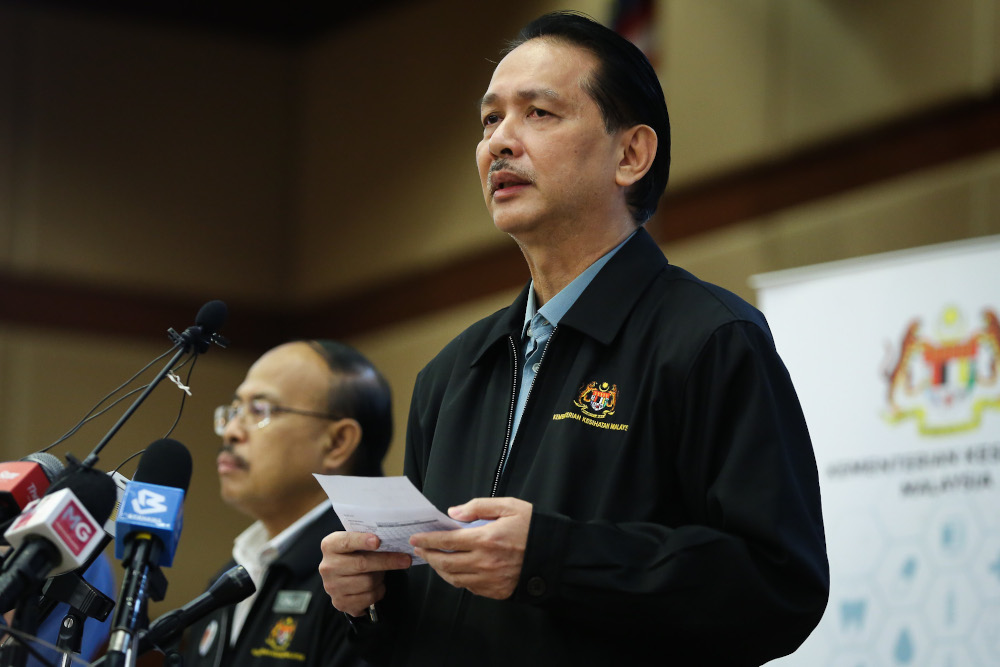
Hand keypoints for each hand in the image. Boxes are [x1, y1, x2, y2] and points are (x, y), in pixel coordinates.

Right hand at [319, 531, 411, 616]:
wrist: (343, 577)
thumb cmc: (355, 555)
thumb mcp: (357, 543)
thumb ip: (369, 540)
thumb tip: (394, 542)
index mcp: (330, 545)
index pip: (346, 542)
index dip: (362, 541)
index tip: (377, 541)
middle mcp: (327, 566)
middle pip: (362, 564)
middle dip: (387, 561)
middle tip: (406, 559)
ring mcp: (332, 586)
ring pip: (368, 582)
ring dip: (381, 578)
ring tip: (381, 573)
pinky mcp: (340, 602)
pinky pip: (368, 598)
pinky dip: (378, 591)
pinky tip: (376, 586)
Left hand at [410, 497, 531, 599]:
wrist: (557, 556)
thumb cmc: (534, 528)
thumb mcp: (509, 506)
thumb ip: (479, 507)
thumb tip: (454, 513)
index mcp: (485, 539)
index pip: (447, 541)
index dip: (428, 540)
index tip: (417, 538)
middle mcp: (484, 562)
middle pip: (445, 563)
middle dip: (429, 556)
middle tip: (420, 550)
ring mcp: (489, 580)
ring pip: (454, 579)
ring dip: (440, 570)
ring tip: (434, 560)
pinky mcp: (496, 592)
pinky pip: (469, 588)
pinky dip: (457, 580)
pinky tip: (455, 571)